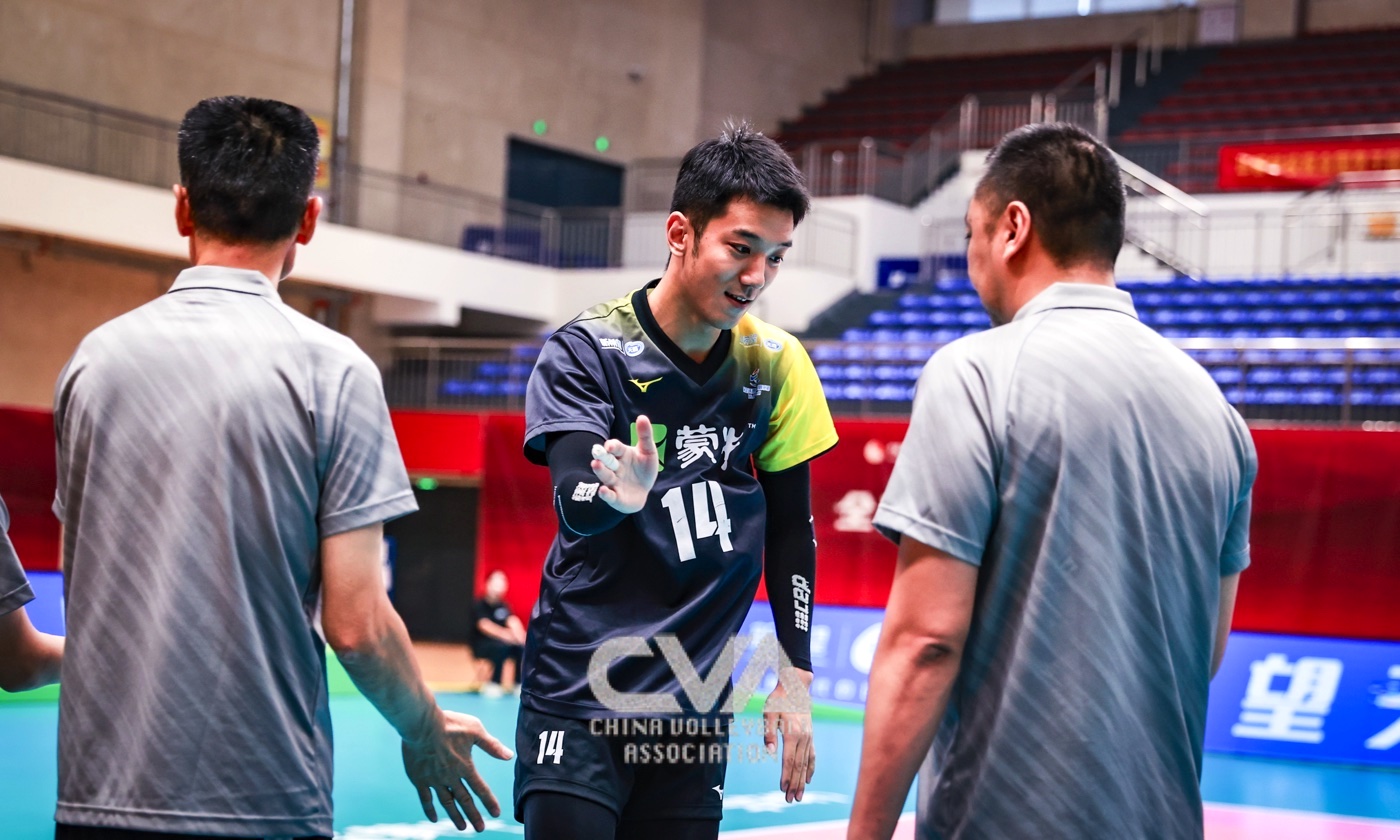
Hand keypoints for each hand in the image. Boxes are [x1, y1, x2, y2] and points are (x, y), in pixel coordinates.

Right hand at [402, 709, 514, 831]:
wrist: (421, 723)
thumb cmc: (449, 724)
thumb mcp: (475, 730)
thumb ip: (491, 745)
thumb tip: (509, 756)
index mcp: (465, 766)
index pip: (480, 789)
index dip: (489, 802)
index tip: (496, 813)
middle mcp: (450, 777)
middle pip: (464, 800)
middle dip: (474, 815)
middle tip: (480, 828)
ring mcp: (434, 780)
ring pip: (447, 802)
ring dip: (455, 816)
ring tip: (462, 828)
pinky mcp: (419, 779)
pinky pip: (426, 798)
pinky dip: (430, 810)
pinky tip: (435, 818)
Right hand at [590, 414, 658, 513]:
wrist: (643, 491)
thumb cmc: (643, 469)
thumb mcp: (648, 451)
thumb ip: (645, 435)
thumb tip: (642, 417)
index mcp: (622, 454)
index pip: (615, 448)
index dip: (612, 446)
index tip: (610, 445)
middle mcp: (615, 467)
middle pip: (607, 461)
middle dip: (602, 457)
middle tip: (596, 452)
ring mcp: (614, 482)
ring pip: (606, 476)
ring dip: (601, 471)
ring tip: (595, 465)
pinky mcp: (616, 498)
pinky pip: (610, 496)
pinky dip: (605, 494)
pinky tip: (602, 490)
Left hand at [763, 667, 815, 802]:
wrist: (796, 687)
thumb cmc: (779, 700)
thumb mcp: (769, 713)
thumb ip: (769, 733)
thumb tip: (769, 752)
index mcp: (792, 734)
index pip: (788, 760)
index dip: (786, 776)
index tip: (783, 789)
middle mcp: (803, 738)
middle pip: (798, 766)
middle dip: (794, 784)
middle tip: (791, 800)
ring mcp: (809, 738)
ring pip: (806, 764)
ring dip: (802, 781)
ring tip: (799, 796)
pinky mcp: (810, 736)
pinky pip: (812, 756)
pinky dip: (811, 769)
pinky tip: (808, 779)